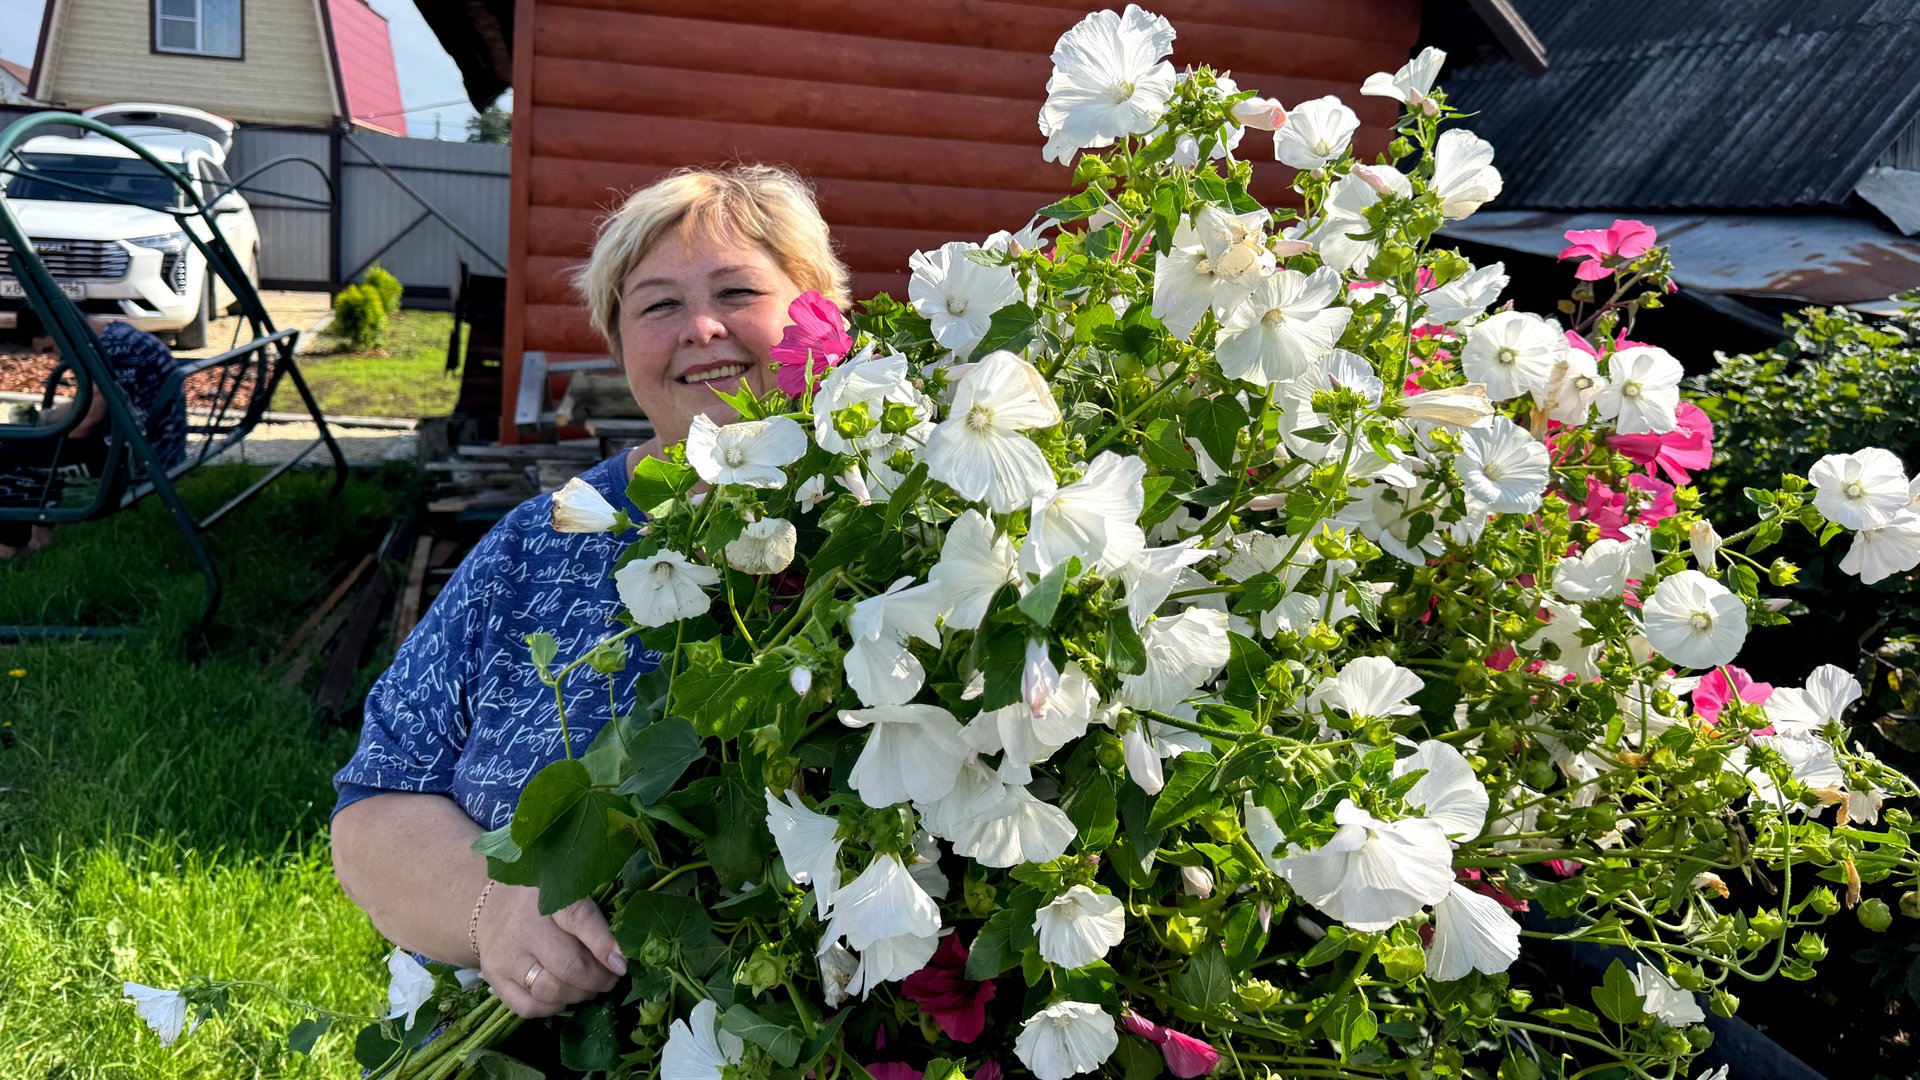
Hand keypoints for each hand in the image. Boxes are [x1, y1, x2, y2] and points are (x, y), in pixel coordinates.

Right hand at [474, 884, 627, 1018]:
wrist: (488, 908)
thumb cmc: (539, 901)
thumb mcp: (565, 894)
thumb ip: (593, 919)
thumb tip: (620, 956)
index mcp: (545, 897)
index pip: (578, 920)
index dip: (604, 945)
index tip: (622, 964)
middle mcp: (522, 929)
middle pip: (568, 966)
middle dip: (599, 979)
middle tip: (611, 978)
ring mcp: (506, 958)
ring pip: (551, 991)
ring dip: (580, 995)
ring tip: (590, 987)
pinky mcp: (495, 980)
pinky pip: (529, 1008)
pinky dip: (553, 1007)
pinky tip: (563, 995)